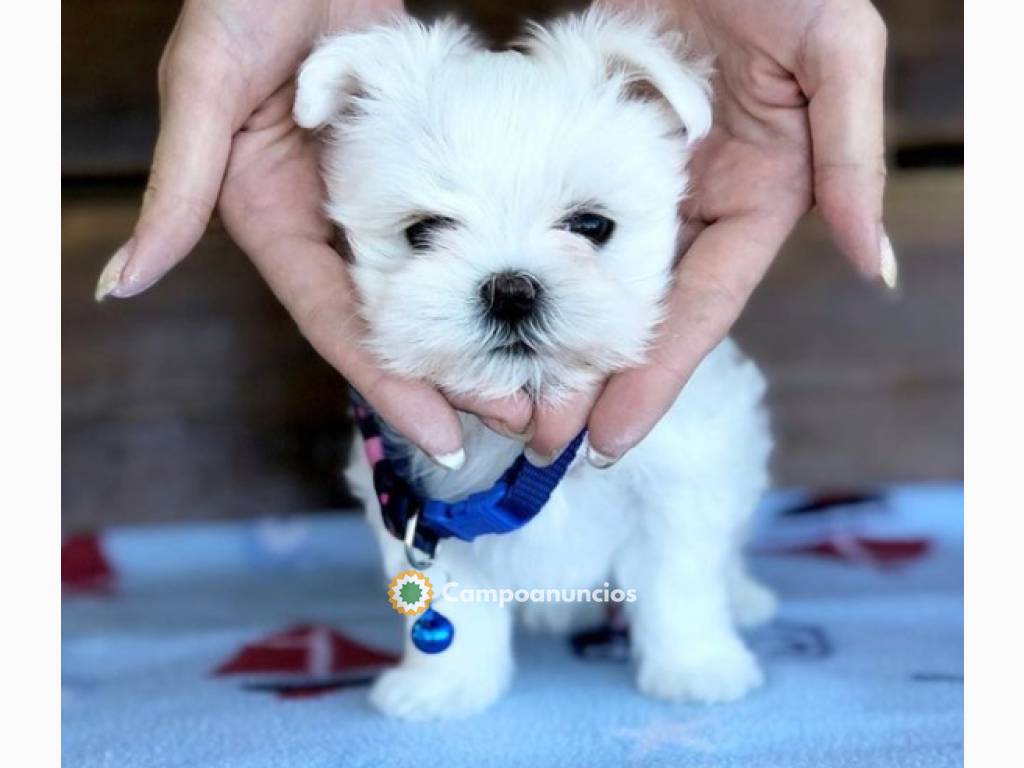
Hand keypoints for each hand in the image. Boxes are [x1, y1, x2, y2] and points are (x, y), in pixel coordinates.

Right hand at [94, 0, 530, 466]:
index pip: (336, 323)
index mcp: (274, 223)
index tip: (442, 437)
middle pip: (394, 320)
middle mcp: (328, 225)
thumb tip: (120, 284)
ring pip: (435, 286)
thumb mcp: (206, 85)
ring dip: (483, 335)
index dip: (388, 382)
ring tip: (540, 380)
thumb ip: (176, 186)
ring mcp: (377, 201)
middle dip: (451, 374)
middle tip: (518, 418)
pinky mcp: (418, 171)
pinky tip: (530, 302)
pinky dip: (491, 273)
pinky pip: (459, 232)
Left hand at [528, 0, 891, 465]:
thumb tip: (873, 265)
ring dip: (546, 336)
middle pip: (635, 309)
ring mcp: (631, 178)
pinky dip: (523, 263)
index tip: (613, 436)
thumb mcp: (834, 53)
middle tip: (538, 438)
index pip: (701, 306)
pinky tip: (488, 305)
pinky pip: (550, 213)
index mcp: (753, 199)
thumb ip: (850, 157)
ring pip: (583, 275)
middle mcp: (689, 203)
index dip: (658, 374)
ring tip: (501, 394)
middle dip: (590, 376)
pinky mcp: (585, 144)